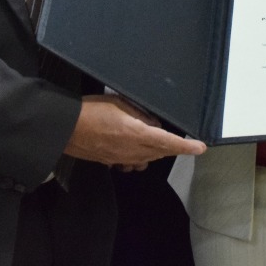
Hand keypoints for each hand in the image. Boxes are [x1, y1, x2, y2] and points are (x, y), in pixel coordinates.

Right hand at [64, 94, 205, 168]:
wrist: (65, 128)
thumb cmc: (91, 111)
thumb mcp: (119, 103)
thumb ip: (140, 114)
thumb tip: (154, 124)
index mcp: (136, 133)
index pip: (168, 142)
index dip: (187, 146)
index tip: (201, 148)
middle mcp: (131, 150)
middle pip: (160, 152)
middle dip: (171, 146)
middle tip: (178, 137)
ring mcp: (121, 159)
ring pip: (147, 159)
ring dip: (156, 150)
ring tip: (155, 138)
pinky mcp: (111, 162)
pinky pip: (132, 162)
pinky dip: (139, 156)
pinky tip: (133, 147)